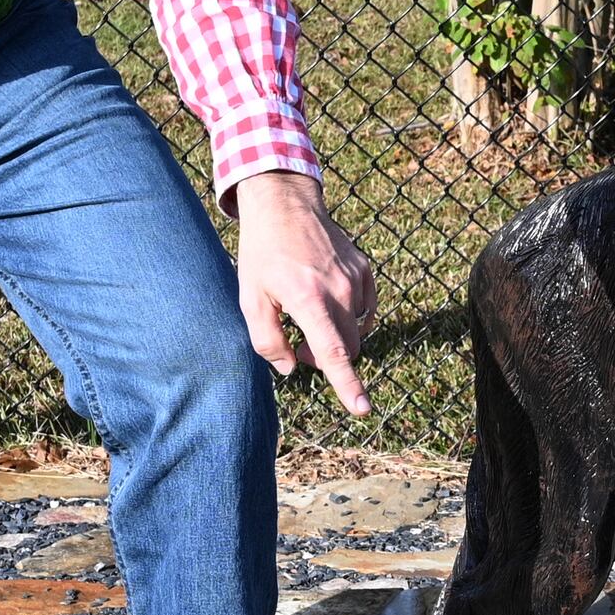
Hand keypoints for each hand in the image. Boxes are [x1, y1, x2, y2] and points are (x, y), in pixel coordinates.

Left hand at [232, 169, 374, 416]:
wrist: (285, 206)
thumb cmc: (262, 253)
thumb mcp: (250, 298)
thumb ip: (267, 339)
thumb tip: (290, 368)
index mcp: (308, 299)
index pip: (333, 354)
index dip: (347, 385)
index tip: (362, 408)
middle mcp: (338, 290)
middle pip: (348, 348)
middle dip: (326, 357)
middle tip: (297, 343)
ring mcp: (356, 278)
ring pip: (357, 329)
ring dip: (336, 334)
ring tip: (309, 313)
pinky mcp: (364, 270)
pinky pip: (365, 308)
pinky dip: (348, 316)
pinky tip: (328, 302)